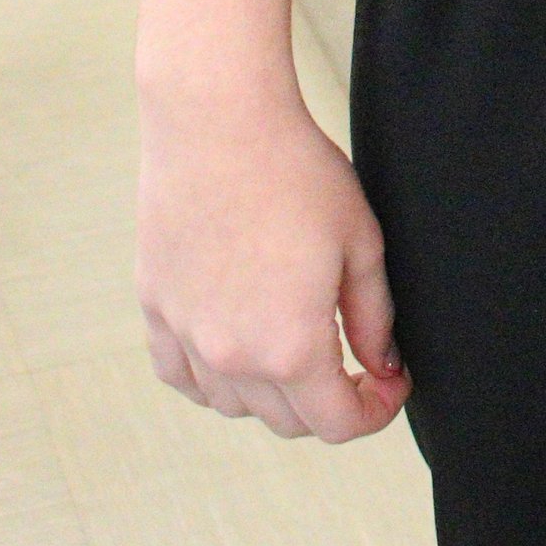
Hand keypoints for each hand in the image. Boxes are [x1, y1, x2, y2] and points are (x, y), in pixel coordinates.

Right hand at [137, 77, 410, 441]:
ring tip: (296, 340)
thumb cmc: (296, 171)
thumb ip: (375, 319)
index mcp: (291, 348)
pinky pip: (182, 376)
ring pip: (234, 404)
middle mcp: (232, 358)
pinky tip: (236, 343)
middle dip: (329, 401)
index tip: (389, 384)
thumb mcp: (360, 243)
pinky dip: (212, 377)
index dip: (375, 411)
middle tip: (354, 361)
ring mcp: (186, 337)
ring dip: (271, 391)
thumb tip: (380, 367)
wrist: (219, 122)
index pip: (338, 424)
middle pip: (288, 421)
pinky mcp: (155, 310)